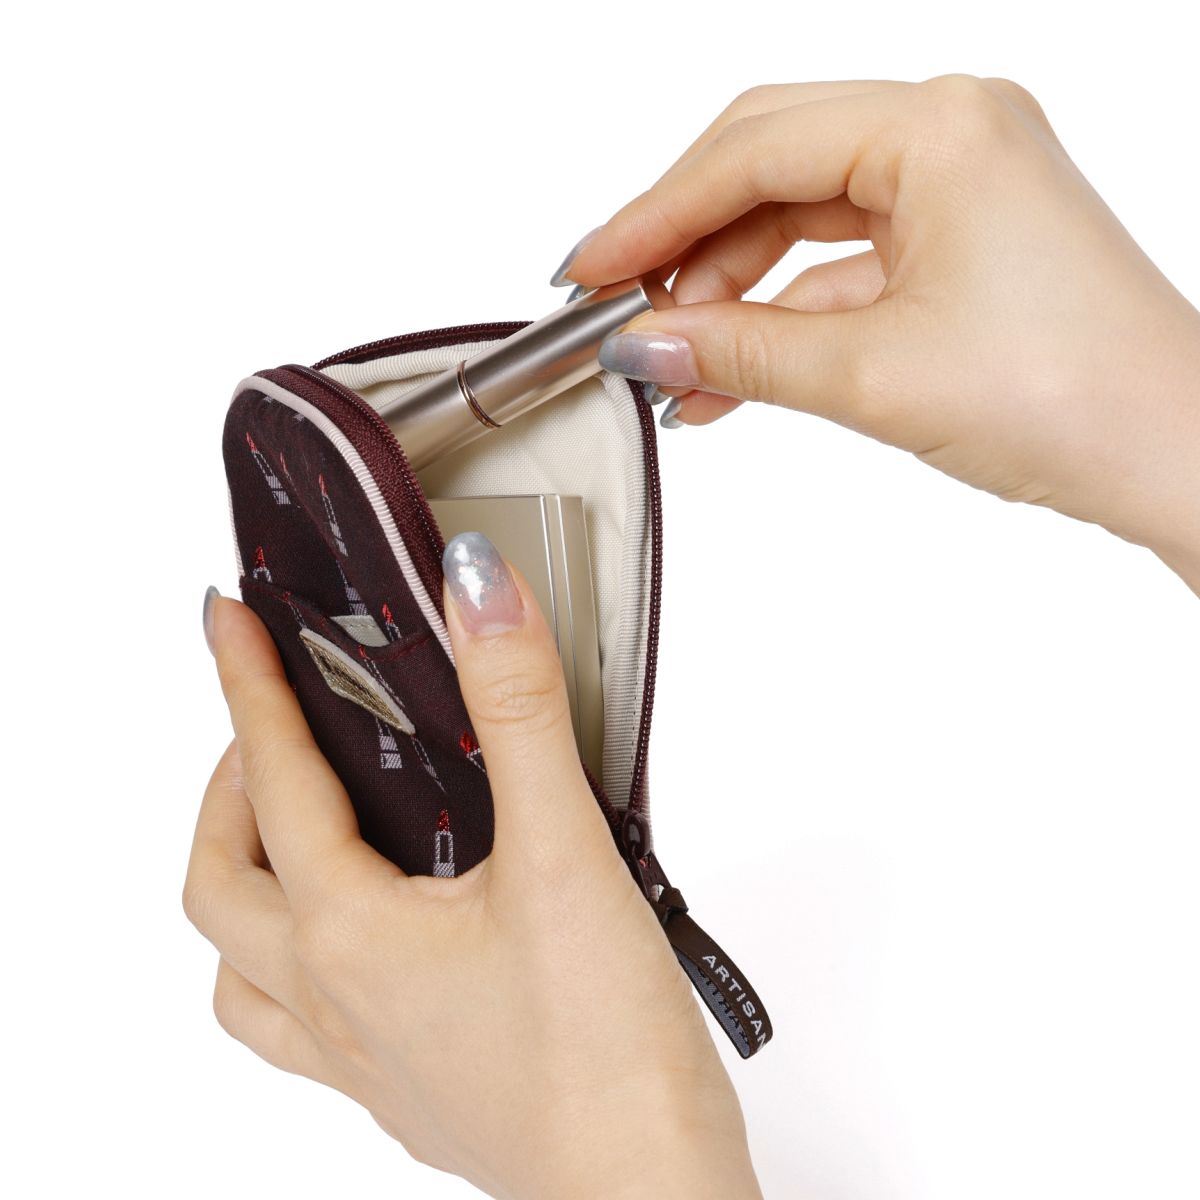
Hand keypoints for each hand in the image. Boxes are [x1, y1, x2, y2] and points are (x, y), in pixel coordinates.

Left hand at [185, 534, 759, 1199]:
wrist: (646, 1194)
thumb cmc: (605, 1052)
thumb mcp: (562, 851)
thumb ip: (518, 710)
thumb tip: (475, 591)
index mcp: (350, 934)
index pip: (271, 780)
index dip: (246, 686)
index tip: (227, 622)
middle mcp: (335, 1000)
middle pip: (220, 882)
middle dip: (228, 787)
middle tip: (270, 726)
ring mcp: (363, 1056)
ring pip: (241, 970)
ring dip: (243, 885)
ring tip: (286, 830)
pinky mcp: (405, 1090)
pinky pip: (297, 1030)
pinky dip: (290, 968)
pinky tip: (355, 943)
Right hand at [557, 76, 1199, 592]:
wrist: (1171, 457)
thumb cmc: (1072, 398)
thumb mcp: (872, 374)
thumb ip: (740, 350)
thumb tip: (640, 342)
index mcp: (940, 128)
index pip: (752, 151)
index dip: (653, 215)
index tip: (587, 270)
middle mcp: (952, 134)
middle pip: (769, 166)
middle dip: (684, 244)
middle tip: (614, 306)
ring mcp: (958, 186)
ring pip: (799, 219)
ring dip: (728, 291)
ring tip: (669, 362)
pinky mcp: (961, 242)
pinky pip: (840, 264)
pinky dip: (781, 316)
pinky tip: (727, 369)